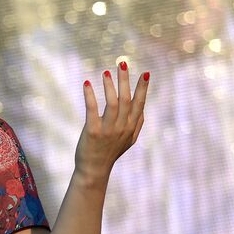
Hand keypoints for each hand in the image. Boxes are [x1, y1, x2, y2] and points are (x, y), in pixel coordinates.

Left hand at [75, 60, 148, 185]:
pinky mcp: (93, 131)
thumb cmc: (110, 152)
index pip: (139, 104)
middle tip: (123, 63)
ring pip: (112, 103)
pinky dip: (90, 95)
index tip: (146, 73)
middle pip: (126, 99)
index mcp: (131, 127)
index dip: (143, 88)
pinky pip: (92, 109)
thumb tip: (142, 109)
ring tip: (106, 72)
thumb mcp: (128, 140)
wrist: (94, 170)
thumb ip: (136, 124)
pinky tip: (87, 83)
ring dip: (109, 85)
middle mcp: (122, 127)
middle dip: (125, 80)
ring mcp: (108, 130)